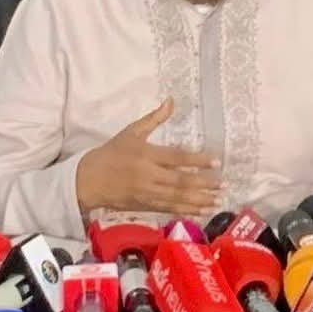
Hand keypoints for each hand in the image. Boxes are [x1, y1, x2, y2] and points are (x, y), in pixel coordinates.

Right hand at [74, 98, 221, 217]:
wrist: (89, 180)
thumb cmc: (112, 153)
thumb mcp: (131, 132)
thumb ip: (154, 118)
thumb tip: (171, 101)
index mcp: (146, 155)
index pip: (176, 157)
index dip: (197, 160)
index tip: (216, 161)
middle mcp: (148, 175)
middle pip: (180, 181)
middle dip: (204, 184)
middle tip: (223, 184)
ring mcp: (147, 193)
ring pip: (177, 198)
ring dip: (199, 200)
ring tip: (218, 200)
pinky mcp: (145, 206)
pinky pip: (169, 208)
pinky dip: (186, 210)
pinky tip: (201, 210)